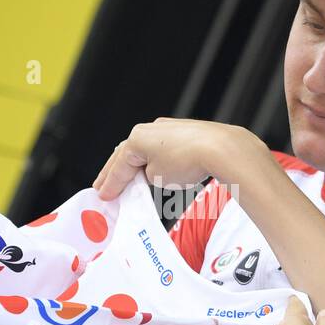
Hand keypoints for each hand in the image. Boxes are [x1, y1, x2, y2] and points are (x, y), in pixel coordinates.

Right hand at [92, 118, 260, 199]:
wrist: (221, 149)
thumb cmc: (188, 161)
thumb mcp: (156, 177)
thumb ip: (146, 176)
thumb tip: (149, 173)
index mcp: (137, 138)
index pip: (119, 166)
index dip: (110, 184)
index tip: (103, 196)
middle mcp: (150, 129)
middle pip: (128, 155)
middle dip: (117, 173)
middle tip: (105, 187)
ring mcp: (168, 128)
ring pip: (145, 150)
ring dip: (136, 165)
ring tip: (128, 181)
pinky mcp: (185, 132)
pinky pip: (162, 148)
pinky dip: (155, 160)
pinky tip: (155, 169)